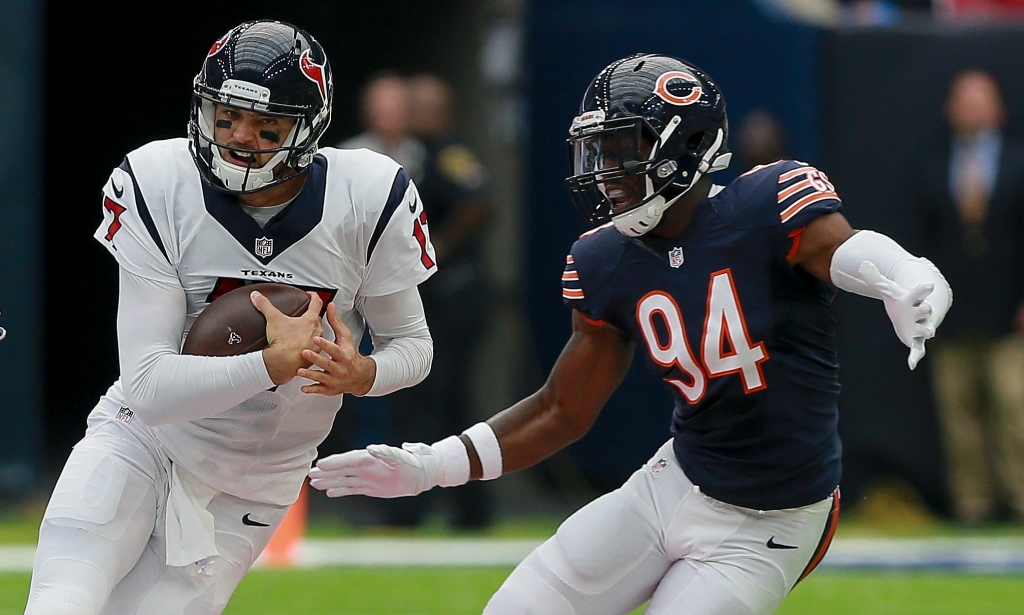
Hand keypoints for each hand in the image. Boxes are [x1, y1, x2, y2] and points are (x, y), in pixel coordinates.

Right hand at [253, 290, 323, 384]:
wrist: (283, 363)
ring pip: (317, 334)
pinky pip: (314, 348)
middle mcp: (317, 332)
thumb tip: (257, 296)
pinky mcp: (313, 356)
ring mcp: (316, 345)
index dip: (314, 296)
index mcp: (310, 320)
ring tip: (301, 332)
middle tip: (305, 314)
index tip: (311, 295)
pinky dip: (308, 345)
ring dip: (311, 332)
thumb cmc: (283, 342)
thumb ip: (264, 305)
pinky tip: (301, 346)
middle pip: (317, 319)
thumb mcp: (272, 319)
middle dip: (311, 316)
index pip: (316, 303)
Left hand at [297, 302, 376, 395]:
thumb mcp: (346, 338)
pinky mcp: (330, 389)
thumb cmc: (350, 354)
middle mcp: (340, 368)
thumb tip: (330, 305)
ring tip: (299, 371)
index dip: (326, 344)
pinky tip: (303, 388)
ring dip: (310, 375)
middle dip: (316, 359)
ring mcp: (335, 380)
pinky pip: (320, 390)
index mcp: (344, 355)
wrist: (360, 376)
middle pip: (327, 364)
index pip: (334, 349)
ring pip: (322, 377)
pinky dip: (311, 389)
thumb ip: (336, 322)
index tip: (316, 338)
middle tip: (305, 352)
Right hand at [307, 442, 441, 497]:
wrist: (419, 475)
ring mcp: (366, 477)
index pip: (348, 460)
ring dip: (329, 481)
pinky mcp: (369, 487)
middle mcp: (365, 467)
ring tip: (314, 483)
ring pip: (343, 480)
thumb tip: (371, 448)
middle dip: (327, 472)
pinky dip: (340, 491)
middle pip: (342, 470)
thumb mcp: (399, 456)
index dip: (335, 462)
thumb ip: (385, 452)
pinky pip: (351, 489)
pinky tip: (329, 493)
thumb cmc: (410, 462)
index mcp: (370, 458)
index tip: (320, 464)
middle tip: (310, 474)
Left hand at [859, 261, 934, 369]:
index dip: (924, 288)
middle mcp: (920, 312)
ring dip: (927, 330)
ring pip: (926, 329)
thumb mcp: (888, 290)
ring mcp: (920, 326)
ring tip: (929, 332)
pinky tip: (911, 364)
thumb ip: (876, 279)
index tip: (930, 284)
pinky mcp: (916, 340)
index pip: (920, 291)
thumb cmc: (902, 300)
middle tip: (928, 308)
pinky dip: (915, 356)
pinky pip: (918, 349)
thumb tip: (863, 264)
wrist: (913, 313)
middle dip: (926, 309)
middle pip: (926, 309)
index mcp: (914, 298)